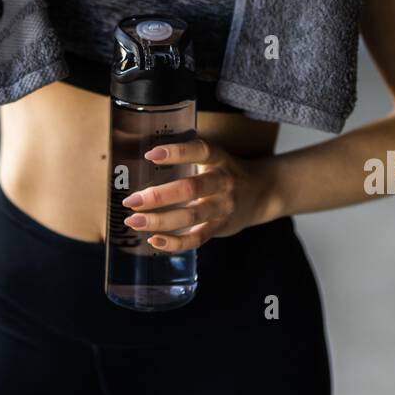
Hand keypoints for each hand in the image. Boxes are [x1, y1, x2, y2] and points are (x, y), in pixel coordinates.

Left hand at [121, 134, 281, 251]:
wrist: (263, 192)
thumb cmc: (225, 171)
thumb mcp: (213, 158)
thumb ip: (187, 158)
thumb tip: (140, 157)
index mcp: (219, 159)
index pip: (200, 151)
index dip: (177, 152)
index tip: (150, 154)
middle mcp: (222, 182)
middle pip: (190, 189)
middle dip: (158, 196)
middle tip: (131, 201)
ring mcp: (223, 207)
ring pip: (190, 216)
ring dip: (160, 221)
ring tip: (134, 221)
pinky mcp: (221, 227)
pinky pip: (197, 238)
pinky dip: (175, 242)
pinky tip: (154, 240)